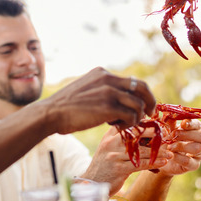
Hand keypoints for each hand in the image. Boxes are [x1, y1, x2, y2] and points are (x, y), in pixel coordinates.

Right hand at [40, 67, 155, 134]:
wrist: (51, 113)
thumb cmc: (65, 107)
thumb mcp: (85, 89)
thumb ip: (101, 89)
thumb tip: (117, 98)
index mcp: (102, 73)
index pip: (132, 81)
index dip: (141, 94)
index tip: (143, 105)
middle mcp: (108, 79)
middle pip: (142, 88)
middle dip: (150, 102)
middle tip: (150, 114)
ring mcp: (109, 92)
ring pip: (138, 105)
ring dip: (136, 117)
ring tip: (124, 124)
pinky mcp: (108, 107)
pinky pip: (131, 116)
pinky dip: (128, 124)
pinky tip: (116, 127)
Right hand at [81, 126, 173, 193]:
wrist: (92, 183)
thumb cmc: (104, 165)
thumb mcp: (107, 148)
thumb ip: (119, 139)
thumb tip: (140, 132)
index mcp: (109, 136)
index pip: (128, 125)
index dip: (144, 124)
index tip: (158, 124)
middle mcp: (111, 144)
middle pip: (136, 135)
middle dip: (154, 134)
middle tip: (168, 134)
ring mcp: (114, 156)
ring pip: (141, 151)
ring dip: (158, 152)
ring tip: (170, 152)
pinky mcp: (119, 169)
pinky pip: (140, 164)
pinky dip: (153, 163)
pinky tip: (163, 163)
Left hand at [157, 119, 200, 175]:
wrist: (163, 158)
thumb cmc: (168, 140)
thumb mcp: (168, 129)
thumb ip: (169, 121)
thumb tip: (168, 111)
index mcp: (197, 129)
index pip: (199, 124)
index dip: (191, 123)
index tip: (182, 124)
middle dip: (188, 134)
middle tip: (173, 135)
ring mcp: (200, 154)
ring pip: (198, 149)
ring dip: (182, 146)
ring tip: (170, 146)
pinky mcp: (194, 165)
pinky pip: (190, 162)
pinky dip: (179, 158)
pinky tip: (171, 155)